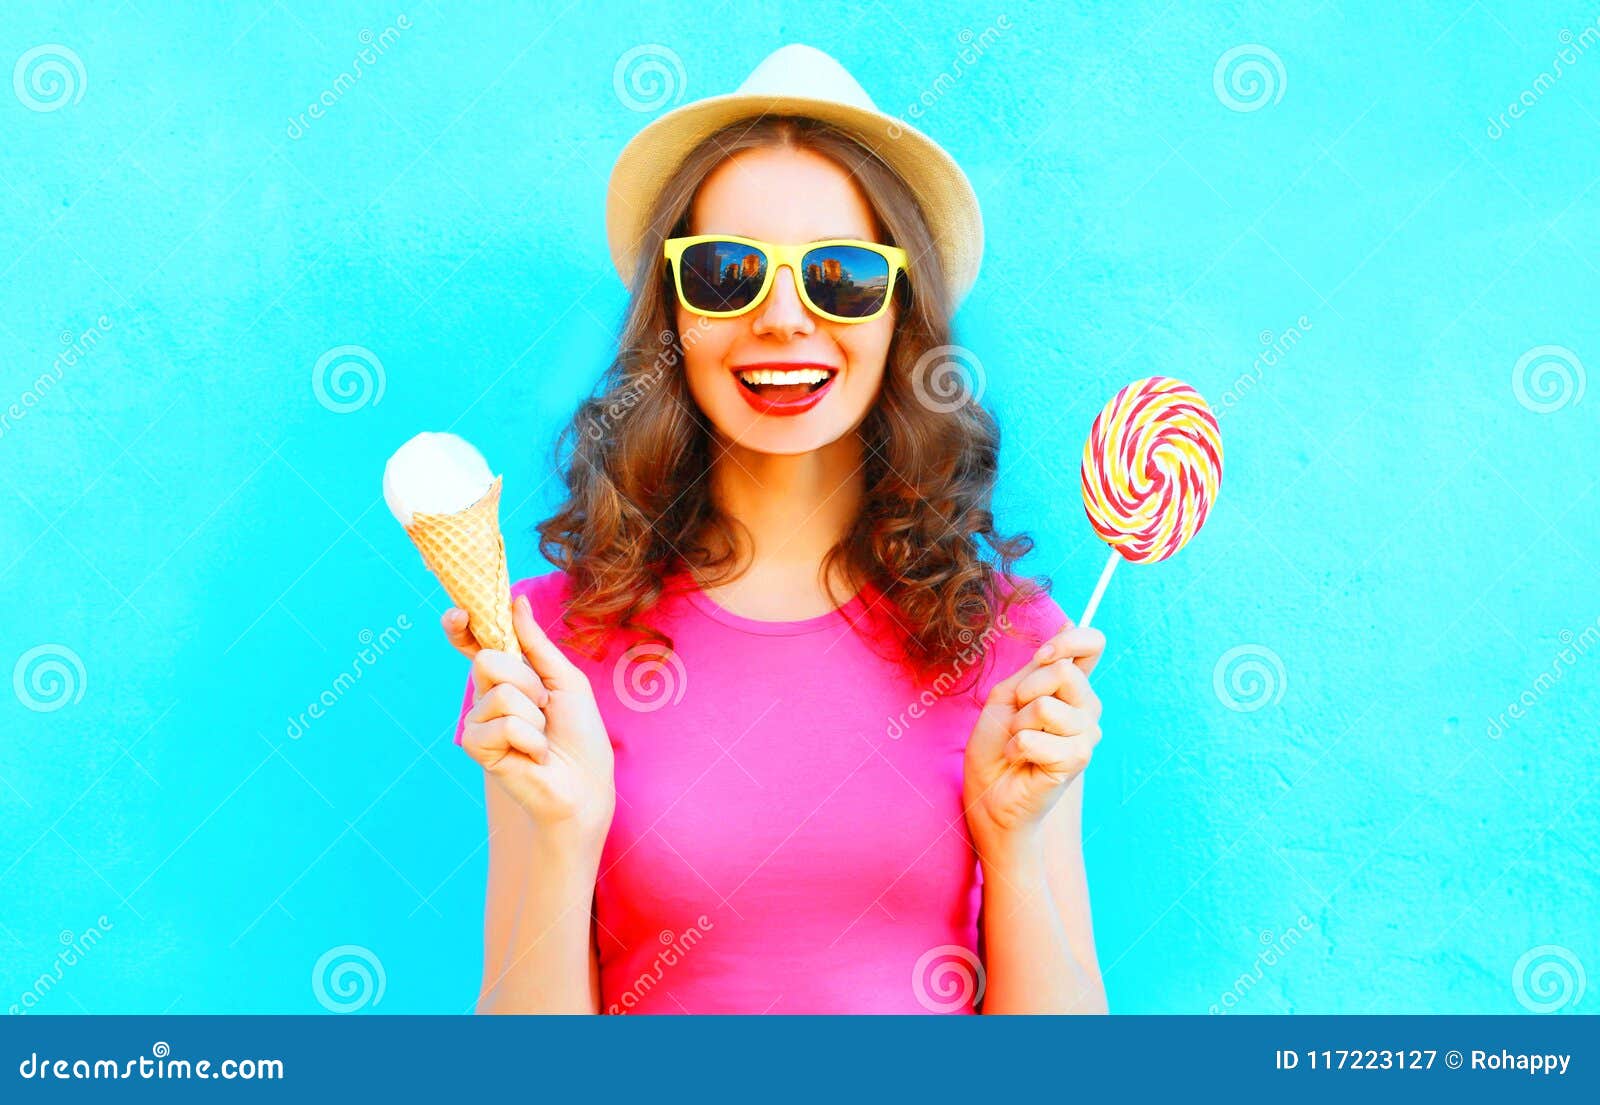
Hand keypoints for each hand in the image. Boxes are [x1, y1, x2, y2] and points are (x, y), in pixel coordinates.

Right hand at [443, 594, 615, 837]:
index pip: (476, 645)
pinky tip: (534, 755)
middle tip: (544, 706)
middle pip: (488, 660)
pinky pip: (501, 723)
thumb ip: (536, 643)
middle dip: (527, 680)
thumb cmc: (580, 734)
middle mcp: (488, 696)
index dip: (461, 627)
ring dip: (534, 714)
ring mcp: (479, 721)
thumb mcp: (565, 679)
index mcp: (509, 677)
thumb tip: (517, 600)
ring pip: (499, 693)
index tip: (459, 612)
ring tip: (542, 737)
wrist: (585, 784)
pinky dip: (529, 737)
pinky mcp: (476, 746)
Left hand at [963, 621, 1104, 855]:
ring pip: (1047, 706)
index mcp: (1071, 688)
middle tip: (1015, 720)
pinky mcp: (1077, 760)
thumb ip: (1036, 666)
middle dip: (1026, 692)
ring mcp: (1086, 734)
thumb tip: (1069, 619)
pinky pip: (1039, 737)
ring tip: (1018, 745)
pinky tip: (1022, 761)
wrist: (989, 795)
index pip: (1092, 644)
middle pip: (1064, 672)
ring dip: (1018, 725)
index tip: (1042, 655)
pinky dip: (1018, 747)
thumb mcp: (1007, 696)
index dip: (1069, 641)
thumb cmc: (995, 747)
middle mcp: (1086, 709)